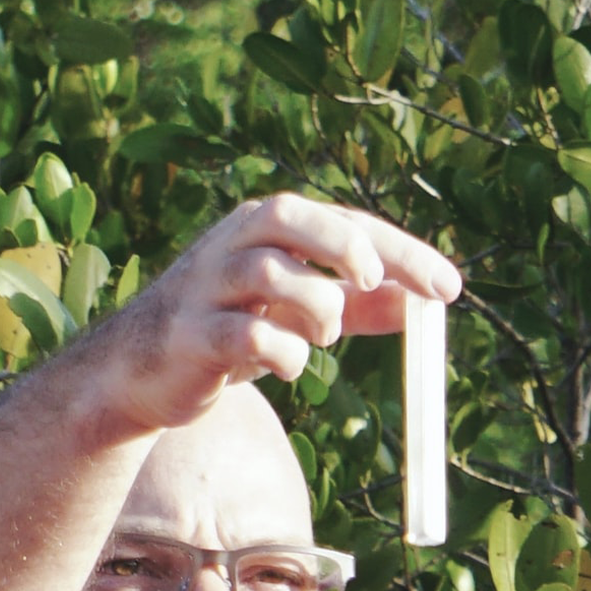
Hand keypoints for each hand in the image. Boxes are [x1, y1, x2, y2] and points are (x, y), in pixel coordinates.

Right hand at [71, 193, 461, 436]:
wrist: (140, 372)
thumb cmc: (231, 329)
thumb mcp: (302, 310)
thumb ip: (360, 304)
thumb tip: (427, 303)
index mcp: (266, 228)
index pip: (343, 222)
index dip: (400, 252)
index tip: (450, 289)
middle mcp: (233, 245)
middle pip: (290, 218)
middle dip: (344, 246)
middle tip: (376, 284)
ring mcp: (206, 288)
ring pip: (271, 274)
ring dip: (316, 310)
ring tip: (321, 338)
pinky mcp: (190, 336)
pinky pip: (246, 336)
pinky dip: (282, 353)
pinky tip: (287, 365)